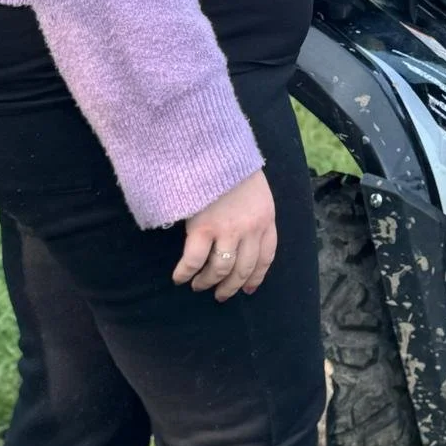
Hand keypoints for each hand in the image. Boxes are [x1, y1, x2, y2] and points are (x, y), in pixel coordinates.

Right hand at [172, 169, 276, 300]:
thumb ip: (253, 211)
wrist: (214, 149)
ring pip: (220, 270)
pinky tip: (179, 277)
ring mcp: (227, 230)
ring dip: (207, 282)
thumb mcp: (255, 189)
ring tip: (198, 286)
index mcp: (266, 217)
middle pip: (244, 269)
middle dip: (231, 286)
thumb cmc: (231, 165)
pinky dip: (185, 273)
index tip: (248, 289)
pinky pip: (194, 261)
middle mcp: (251, 229)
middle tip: (220, 296)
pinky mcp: (203, 229)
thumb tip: (244, 236)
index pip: (266, 256)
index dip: (257, 276)